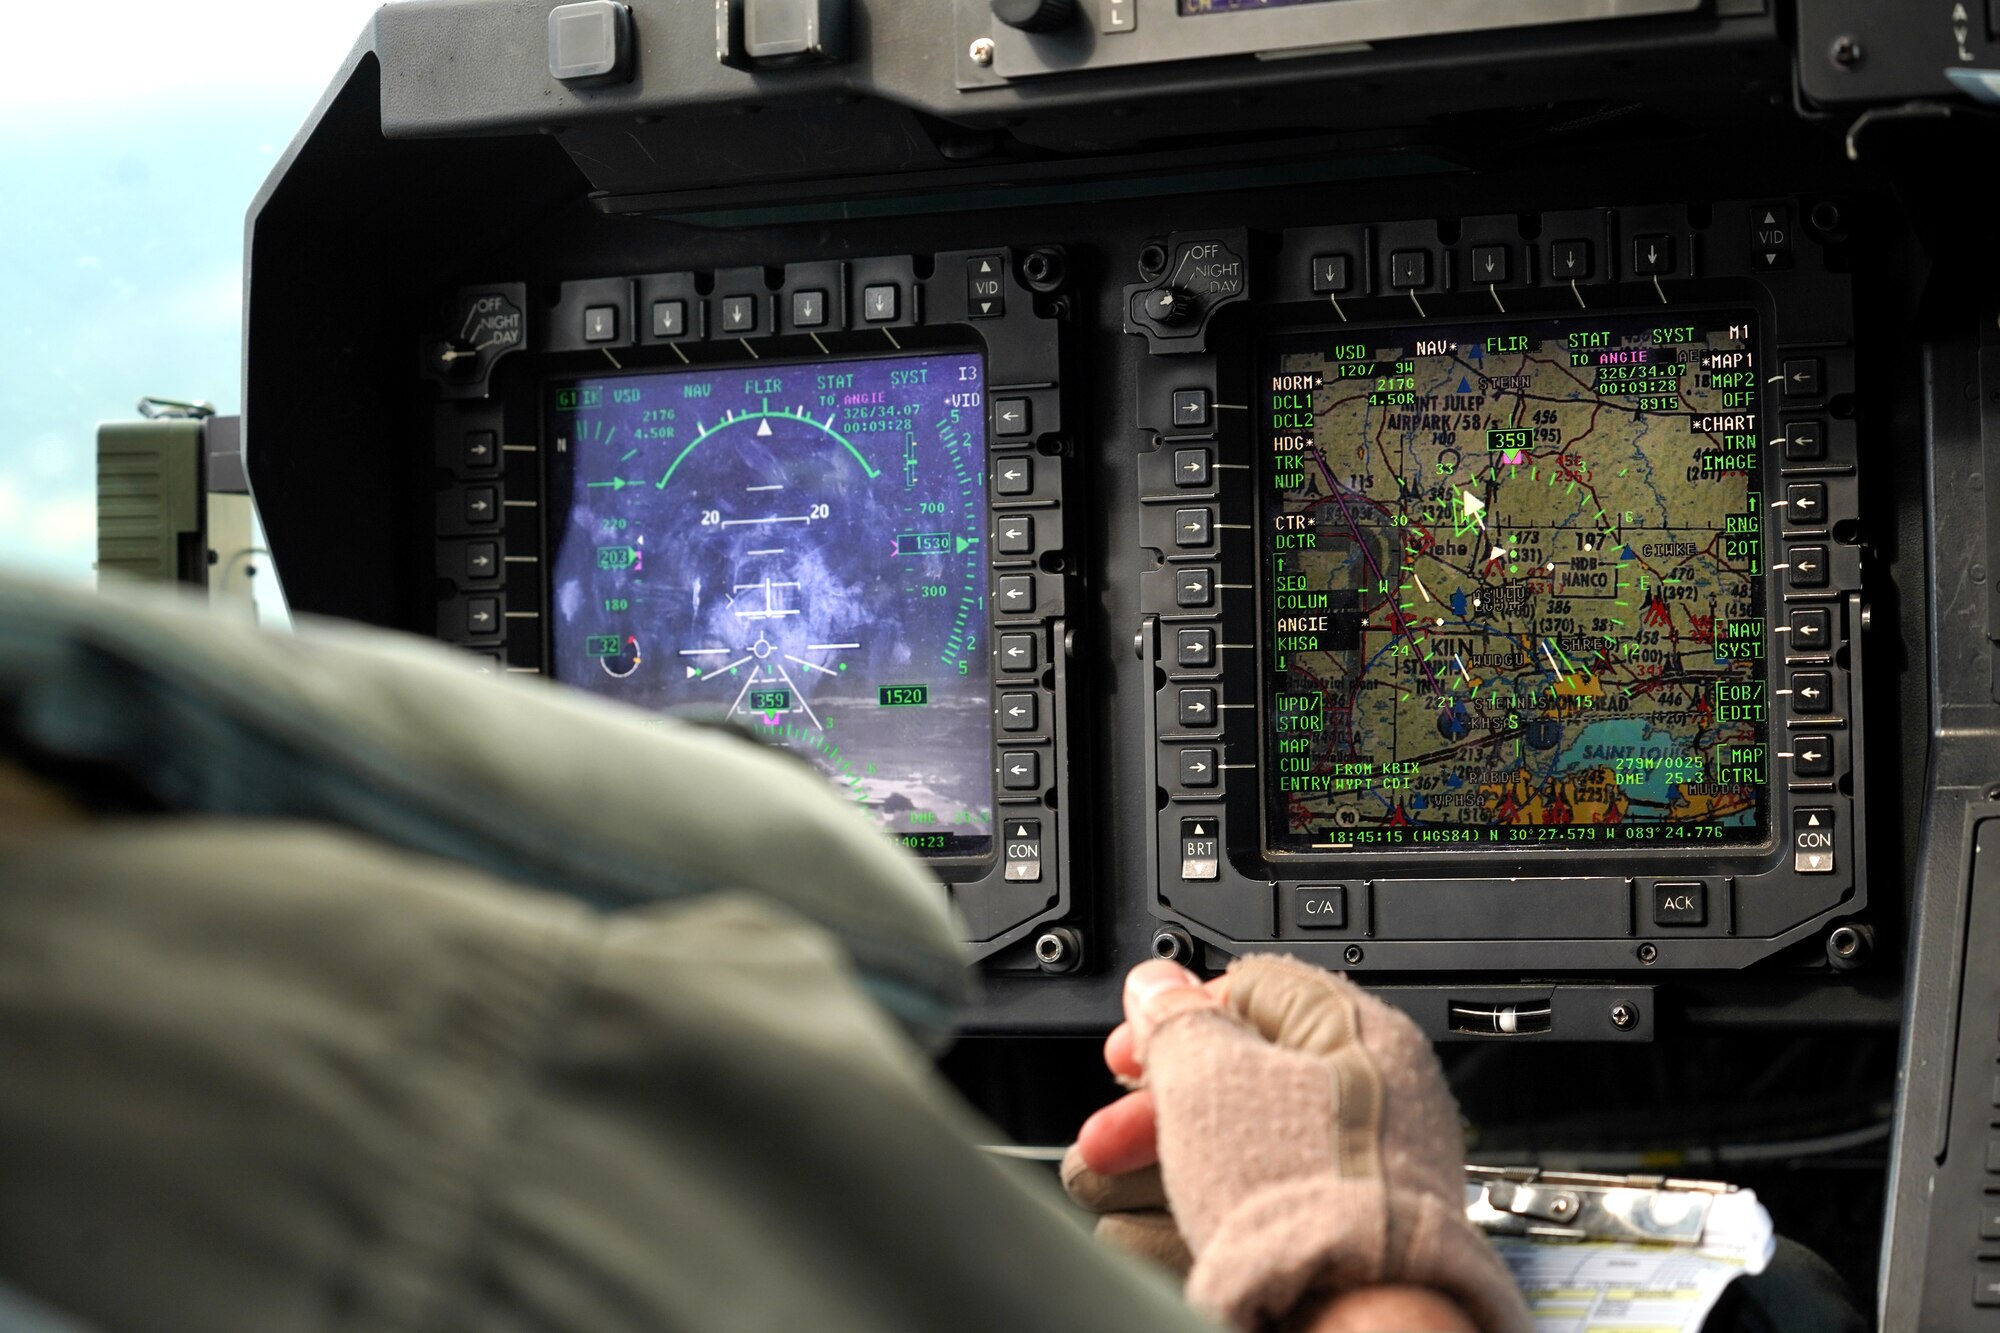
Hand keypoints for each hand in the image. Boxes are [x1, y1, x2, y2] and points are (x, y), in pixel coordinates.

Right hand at [1065, 956, 1530, 1332]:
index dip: (1178, 1015)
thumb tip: (1156, 982)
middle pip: (1242, 1078)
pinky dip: (1213, 1206)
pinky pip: (1268, 1199)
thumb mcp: (1209, 1075)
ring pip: (1246, 1144)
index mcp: (1356, 1033)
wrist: (1354, 1306)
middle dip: (1156, 1105)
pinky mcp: (1346, 1228)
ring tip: (1118, 1185)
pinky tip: (1169, 1225)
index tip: (1130, 1048)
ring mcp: (1362, 1166)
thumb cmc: (1299, 1185)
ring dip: (1168, 1159)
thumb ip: (1176, 1019)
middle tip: (1110, 1133)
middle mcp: (1370, 1096)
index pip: (1253, 992)